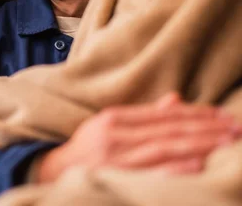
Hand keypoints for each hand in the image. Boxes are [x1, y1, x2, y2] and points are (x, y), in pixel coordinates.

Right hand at [34, 92, 241, 181]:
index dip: (196, 114)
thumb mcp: (110, 125)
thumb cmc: (88, 148)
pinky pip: (152, 174)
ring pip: (164, 148)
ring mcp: (114, 159)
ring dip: (199, 145)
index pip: (162, 114)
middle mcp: (113, 136)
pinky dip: (177, 169)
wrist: (54, 174)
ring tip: (227, 143)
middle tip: (236, 128)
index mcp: (113, 119)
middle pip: (168, 130)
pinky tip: (199, 165)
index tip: (223, 116)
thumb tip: (177, 99)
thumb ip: (144, 115)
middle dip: (206, 128)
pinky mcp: (115, 178)